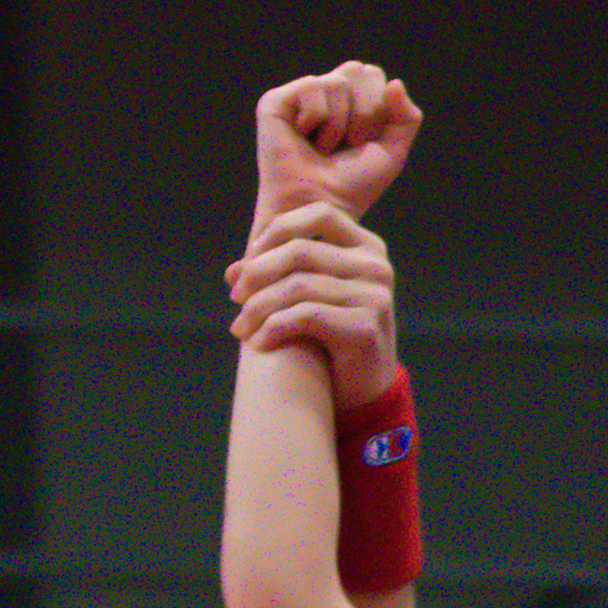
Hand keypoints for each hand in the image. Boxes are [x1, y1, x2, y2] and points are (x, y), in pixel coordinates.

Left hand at [226, 201, 398, 409]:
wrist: (366, 392)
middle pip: (301, 250)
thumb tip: (232, 272)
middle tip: (236, 297)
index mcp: (367, 248)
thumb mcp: (312, 299)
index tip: (250, 260)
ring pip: (298, 286)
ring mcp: (374, 296)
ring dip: (258, 307)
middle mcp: (375, 266)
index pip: (319, 214)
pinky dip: (273, 328)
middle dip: (258, 272)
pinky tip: (260, 343)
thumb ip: (280, 277)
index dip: (278, 230)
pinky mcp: (365, 327)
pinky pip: (304, 317)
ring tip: (241, 328)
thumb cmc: (335, 342)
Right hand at [249, 62, 421, 241]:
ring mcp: (300, 96)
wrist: (321, 210)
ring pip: (338, 81)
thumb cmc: (352, 188)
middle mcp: (325, 92)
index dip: (377, 111)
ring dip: (339, 124)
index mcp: (350, 100)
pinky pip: (312, 86)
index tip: (363, 144)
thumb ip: (407, 118)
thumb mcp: (392, 153)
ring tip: (323, 149)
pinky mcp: (276, 102)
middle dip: (363, 114)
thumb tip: (395, 83)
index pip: (375, 76)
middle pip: (358, 71)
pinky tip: (303, 139)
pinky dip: (316, 118)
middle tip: (346, 146)